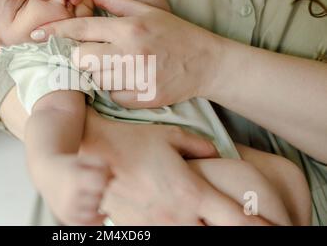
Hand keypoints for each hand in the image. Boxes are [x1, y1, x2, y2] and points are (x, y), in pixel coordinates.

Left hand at [30, 0, 224, 107]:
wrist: (206, 62)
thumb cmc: (175, 33)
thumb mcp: (148, 9)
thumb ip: (115, 0)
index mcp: (129, 27)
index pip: (81, 29)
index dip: (55, 32)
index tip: (35, 35)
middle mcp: (131, 53)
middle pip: (82, 59)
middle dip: (79, 58)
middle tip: (89, 55)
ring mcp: (137, 78)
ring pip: (96, 80)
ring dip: (98, 74)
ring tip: (115, 66)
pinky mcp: (143, 99)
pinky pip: (113, 97)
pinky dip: (114, 90)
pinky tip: (129, 80)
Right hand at [40, 154, 111, 225]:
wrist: (46, 174)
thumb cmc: (69, 166)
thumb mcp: (85, 159)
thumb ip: (103, 164)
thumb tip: (115, 178)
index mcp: (74, 179)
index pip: (101, 183)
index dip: (104, 177)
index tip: (98, 174)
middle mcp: (69, 197)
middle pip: (99, 197)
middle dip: (99, 190)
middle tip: (90, 183)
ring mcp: (68, 211)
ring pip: (95, 212)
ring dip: (96, 203)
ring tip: (88, 194)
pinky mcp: (66, 219)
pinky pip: (87, 226)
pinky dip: (96, 221)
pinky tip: (103, 214)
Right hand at [81, 108, 267, 224]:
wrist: (94, 152)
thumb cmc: (133, 142)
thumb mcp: (171, 135)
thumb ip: (200, 147)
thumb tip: (216, 154)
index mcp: (192, 192)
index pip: (237, 219)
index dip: (261, 227)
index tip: (275, 228)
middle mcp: (178, 215)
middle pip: (218, 236)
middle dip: (231, 231)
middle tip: (233, 221)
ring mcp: (158, 226)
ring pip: (193, 239)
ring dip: (204, 231)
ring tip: (203, 220)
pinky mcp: (139, 230)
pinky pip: (166, 237)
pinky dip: (179, 230)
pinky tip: (180, 222)